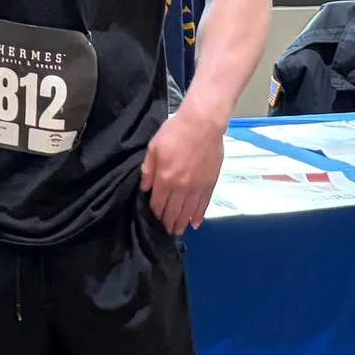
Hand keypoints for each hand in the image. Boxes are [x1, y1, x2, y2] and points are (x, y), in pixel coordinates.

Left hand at [141, 106, 224, 231]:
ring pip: (188, 212)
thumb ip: (148, 170)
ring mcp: (197, 188)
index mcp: (165, 178)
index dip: (155, 214)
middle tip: (166, 230)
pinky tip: (195, 223)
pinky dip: (199, 216)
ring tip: (178, 231)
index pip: (158, 204)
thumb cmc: (176, 131)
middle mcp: (181, 188)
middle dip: (168, 223)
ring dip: (182, 224)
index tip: (154, 219)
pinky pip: (203, 206)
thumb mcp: (154, 147)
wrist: (203, 124)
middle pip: (173, 212)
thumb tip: (144, 189)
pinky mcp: (209, 185)